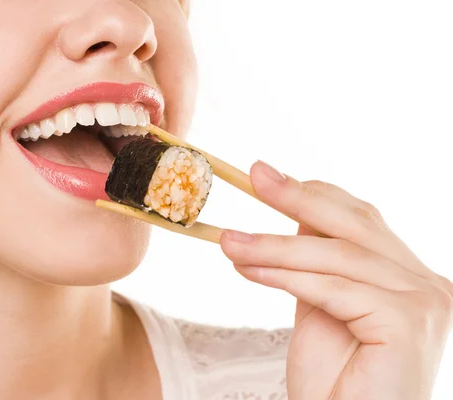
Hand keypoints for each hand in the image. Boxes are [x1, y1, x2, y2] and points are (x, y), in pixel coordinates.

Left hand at [220, 161, 452, 399]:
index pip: (361, 219)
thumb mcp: (320, 307)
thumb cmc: (335, 383)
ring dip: (274, 247)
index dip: (313, 194)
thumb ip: (316, 265)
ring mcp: (424, 302)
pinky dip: (286, 277)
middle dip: (297, 198)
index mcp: (408, 276)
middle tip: (254, 176)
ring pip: (337, 256)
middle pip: (355, 225)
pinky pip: (334, 288)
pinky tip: (249, 270)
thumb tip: (291, 219)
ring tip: (230, 241)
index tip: (266, 177)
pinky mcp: (408, 323)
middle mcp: (426, 284)